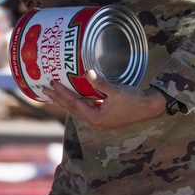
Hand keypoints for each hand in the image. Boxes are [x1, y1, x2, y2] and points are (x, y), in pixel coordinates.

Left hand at [42, 70, 167, 131]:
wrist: (150, 107)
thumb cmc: (135, 100)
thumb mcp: (117, 90)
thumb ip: (100, 83)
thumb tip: (87, 72)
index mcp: (97, 118)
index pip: (74, 104)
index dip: (62, 93)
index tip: (52, 84)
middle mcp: (96, 122)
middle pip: (73, 108)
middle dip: (58, 98)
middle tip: (43, 89)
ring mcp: (100, 120)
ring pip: (79, 108)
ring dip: (66, 99)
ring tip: (54, 92)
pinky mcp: (105, 116)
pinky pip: (87, 107)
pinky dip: (78, 100)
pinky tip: (73, 94)